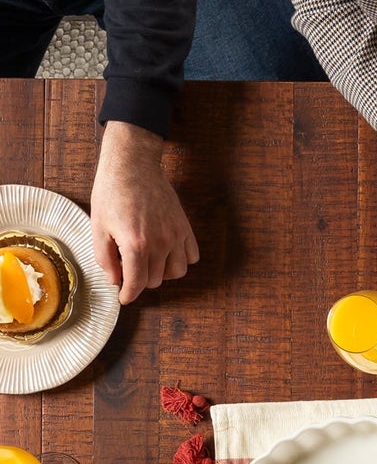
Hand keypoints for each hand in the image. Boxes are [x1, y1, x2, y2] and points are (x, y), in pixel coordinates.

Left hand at [90, 122, 199, 303]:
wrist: (132, 166)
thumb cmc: (111, 193)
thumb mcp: (98, 226)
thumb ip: (105, 258)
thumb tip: (115, 279)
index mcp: (135, 244)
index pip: (137, 283)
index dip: (128, 295)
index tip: (124, 298)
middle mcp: (160, 243)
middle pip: (155, 280)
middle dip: (140, 280)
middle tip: (128, 270)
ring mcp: (176, 235)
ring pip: (176, 273)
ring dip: (161, 274)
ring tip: (149, 264)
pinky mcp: (184, 227)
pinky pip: (191, 256)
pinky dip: (180, 261)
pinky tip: (166, 254)